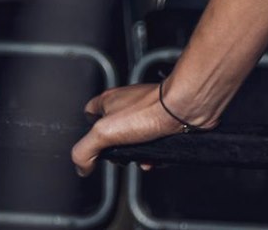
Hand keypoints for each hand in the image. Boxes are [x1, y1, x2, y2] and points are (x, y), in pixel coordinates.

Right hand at [71, 81, 216, 176]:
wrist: (185, 109)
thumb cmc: (149, 110)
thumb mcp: (104, 133)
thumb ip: (84, 151)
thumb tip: (82, 167)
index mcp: (109, 101)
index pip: (90, 114)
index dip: (89, 133)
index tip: (93, 147)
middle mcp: (128, 105)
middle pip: (114, 135)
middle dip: (118, 151)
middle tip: (122, 155)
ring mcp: (147, 113)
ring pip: (135, 142)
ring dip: (138, 156)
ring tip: (143, 157)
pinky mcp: (164, 123)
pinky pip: (154, 145)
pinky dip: (154, 155)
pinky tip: (156, 157)